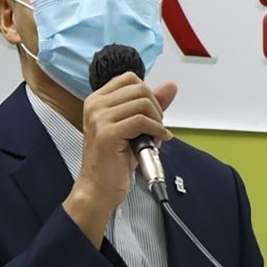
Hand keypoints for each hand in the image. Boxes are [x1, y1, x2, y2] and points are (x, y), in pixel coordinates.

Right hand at [63, 72, 176, 246]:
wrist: (98, 188)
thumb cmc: (112, 161)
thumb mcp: (134, 127)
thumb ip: (151, 105)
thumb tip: (171, 86)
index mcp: (97, 100)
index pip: (130, 78)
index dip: (149, 93)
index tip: (152, 112)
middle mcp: (95, 105)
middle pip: (140, 88)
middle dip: (156, 108)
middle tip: (156, 127)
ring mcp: (99, 118)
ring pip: (143, 103)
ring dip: (157, 121)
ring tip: (155, 136)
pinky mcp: (107, 134)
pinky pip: (141, 121)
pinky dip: (156, 130)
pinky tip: (157, 140)